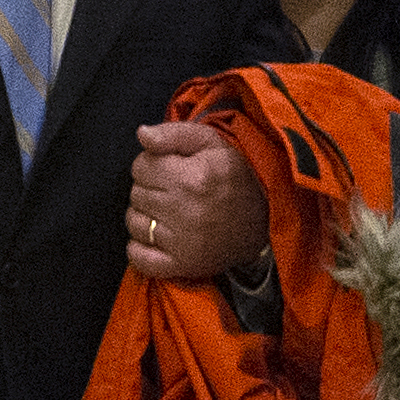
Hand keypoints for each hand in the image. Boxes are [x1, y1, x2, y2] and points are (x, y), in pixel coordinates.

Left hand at [126, 121, 268, 279]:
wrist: (265, 220)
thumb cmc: (236, 176)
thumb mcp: (213, 143)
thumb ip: (174, 133)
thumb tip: (141, 134)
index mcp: (193, 177)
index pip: (140, 165)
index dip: (153, 163)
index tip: (172, 168)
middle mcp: (185, 210)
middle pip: (136, 193)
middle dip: (150, 187)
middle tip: (175, 189)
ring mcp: (182, 242)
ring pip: (134, 223)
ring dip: (145, 215)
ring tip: (170, 211)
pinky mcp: (180, 266)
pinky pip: (138, 257)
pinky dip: (140, 247)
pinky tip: (159, 236)